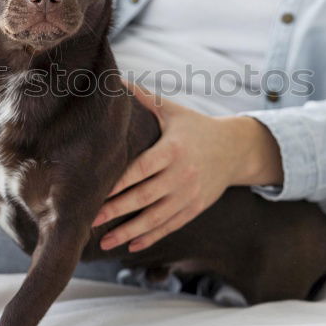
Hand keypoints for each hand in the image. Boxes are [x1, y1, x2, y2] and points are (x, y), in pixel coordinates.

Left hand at [92, 80, 283, 252]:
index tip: (93, 191)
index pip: (140, 168)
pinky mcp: (195, 208)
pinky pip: (170, 226)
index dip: (117, 182)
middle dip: (115, 210)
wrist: (236, 149)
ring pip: (155, 218)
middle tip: (89, 220)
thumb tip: (112, 80)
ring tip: (105, 243)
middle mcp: (182, 174)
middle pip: (144, 196)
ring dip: (129, 232)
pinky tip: (131, 246)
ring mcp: (189, 194)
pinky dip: (150, 237)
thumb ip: (143, 98)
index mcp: (173, 149)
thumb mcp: (172, 111)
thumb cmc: (195, 127)